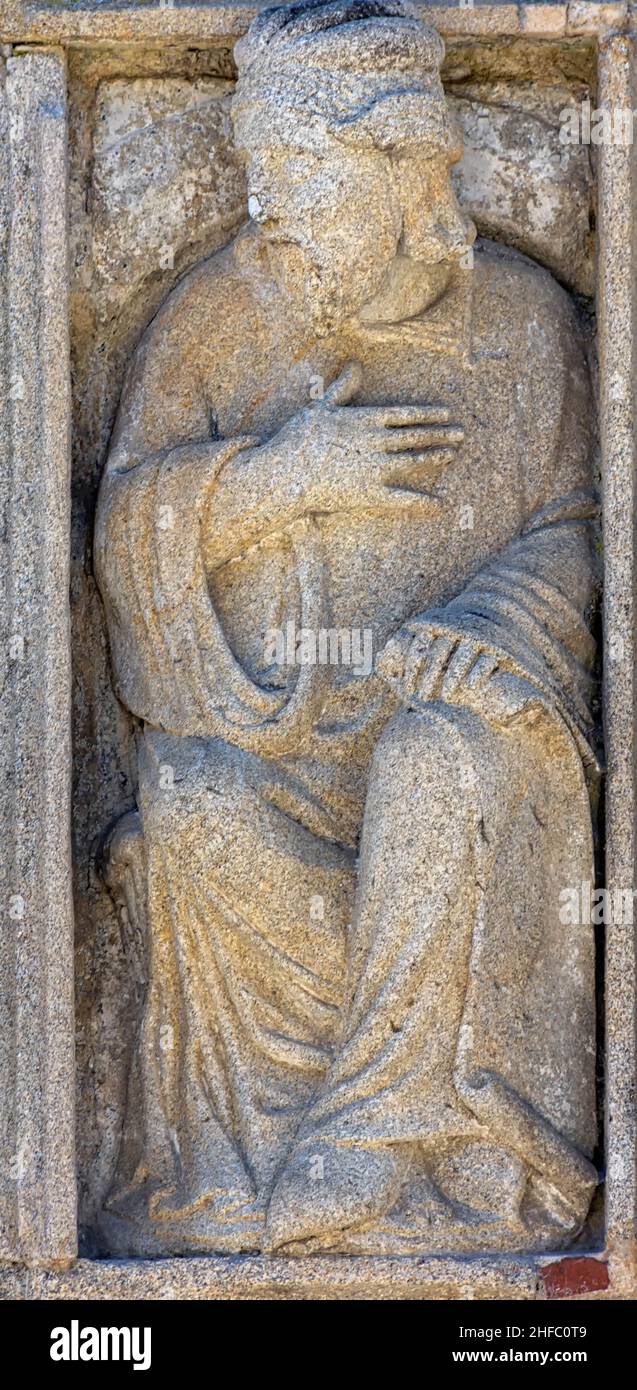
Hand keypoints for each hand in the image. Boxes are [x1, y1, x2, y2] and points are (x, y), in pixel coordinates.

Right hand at [263, 360, 463, 517]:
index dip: (428, 414)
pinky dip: (422, 502)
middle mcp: (378, 442)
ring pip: (414, 461)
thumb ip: (343, 388)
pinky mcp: (372, 494)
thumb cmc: (300, 437)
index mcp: (367, 420)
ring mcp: (378, 468)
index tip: (446, 413)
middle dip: (441, 434)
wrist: (287, 472)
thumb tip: (355, 366)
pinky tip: (440, 504)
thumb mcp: (321, 405)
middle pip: (416, 436)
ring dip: (435, 457)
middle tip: (462, 433)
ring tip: (452, 454)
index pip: (406, 414)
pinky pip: (403, 499)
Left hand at [378, 630, 542, 724]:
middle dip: (428, 677)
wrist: (494, 621)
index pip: (421, 643)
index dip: (411, 668)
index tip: (407, 690)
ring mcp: (479, 636)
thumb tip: (380, 660)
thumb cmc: (452, 641)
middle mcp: (458, 627)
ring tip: (444, 698)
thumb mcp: (432, 638)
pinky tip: (470, 688)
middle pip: (439, 652)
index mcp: (439, 623)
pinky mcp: (499, 648)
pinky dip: (478, 673)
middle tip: (422, 699)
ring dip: (452, 678)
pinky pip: (487, 659)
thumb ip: (406, 646)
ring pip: (463, 656)